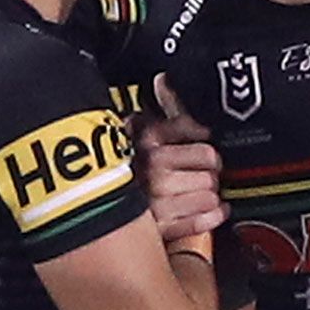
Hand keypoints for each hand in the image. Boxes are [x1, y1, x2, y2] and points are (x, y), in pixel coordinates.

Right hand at [136, 73, 227, 240]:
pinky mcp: (161, 229)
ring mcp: (158, 202)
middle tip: (201, 173)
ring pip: (210, 196)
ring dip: (209, 195)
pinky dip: (212, 215)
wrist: (96, 205)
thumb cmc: (125, 164)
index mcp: (150, 143)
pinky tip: (209, 209)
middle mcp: (154, 171)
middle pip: (210, 172)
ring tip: (197, 192)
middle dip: (210, 172)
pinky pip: (203, 220)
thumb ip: (163, 108)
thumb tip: (164, 80)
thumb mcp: (141, 130)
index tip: (205, 151)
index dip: (208, 150)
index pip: (204, 147)